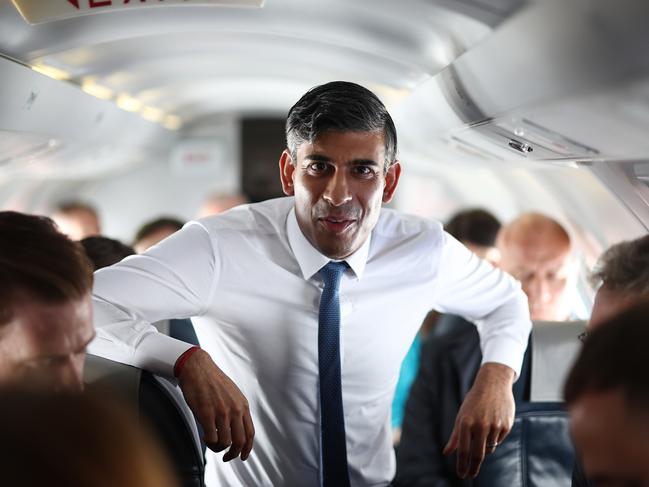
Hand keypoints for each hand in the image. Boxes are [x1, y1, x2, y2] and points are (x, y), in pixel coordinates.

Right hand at [177, 348, 254, 460]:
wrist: (198, 367)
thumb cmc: (213, 380)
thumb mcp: (233, 393)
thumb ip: (237, 409)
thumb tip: (237, 427)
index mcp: (242, 405)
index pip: (250, 433)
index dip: (247, 448)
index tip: (243, 456)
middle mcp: (235, 410)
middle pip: (240, 441)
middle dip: (234, 454)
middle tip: (226, 457)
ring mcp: (221, 412)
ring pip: (225, 443)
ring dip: (218, 449)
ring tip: (212, 444)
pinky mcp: (207, 414)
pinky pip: (211, 438)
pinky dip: (209, 443)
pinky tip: (205, 437)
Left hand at [443, 362, 514, 478]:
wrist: (493, 384)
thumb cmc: (474, 401)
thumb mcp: (461, 415)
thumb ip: (455, 436)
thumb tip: (446, 453)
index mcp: (466, 422)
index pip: (463, 450)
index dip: (462, 465)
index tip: (461, 475)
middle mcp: (480, 425)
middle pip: (477, 454)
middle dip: (473, 467)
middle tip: (469, 475)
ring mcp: (495, 426)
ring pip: (489, 448)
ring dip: (484, 447)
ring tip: (483, 431)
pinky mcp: (506, 425)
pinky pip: (499, 440)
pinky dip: (494, 438)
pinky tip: (493, 424)